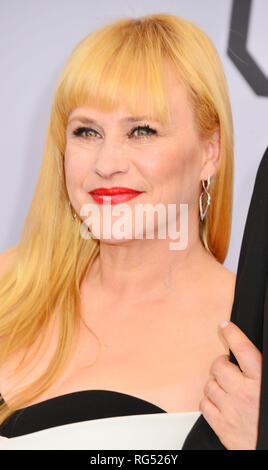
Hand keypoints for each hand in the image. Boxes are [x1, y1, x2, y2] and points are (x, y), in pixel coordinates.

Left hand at [200, 321, 261, 449]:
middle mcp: (244, 394)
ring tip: (226, 389)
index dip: (233, 333)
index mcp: (261, 381)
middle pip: (219, 366)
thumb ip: (263, 368)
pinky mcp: (221, 426)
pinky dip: (209, 401)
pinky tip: (219, 403)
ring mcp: (231, 410)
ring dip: (215, 383)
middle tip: (229, 369)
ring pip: (209, 384)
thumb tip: (253, 355)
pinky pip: (204, 404)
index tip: (226, 326)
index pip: (243, 348)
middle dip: (222, 364)